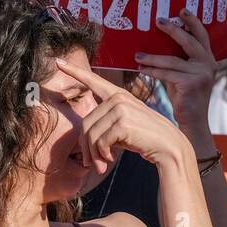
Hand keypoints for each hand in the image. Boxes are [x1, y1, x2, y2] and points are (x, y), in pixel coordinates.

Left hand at [55, 59, 190, 173]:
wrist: (169, 148)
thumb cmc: (143, 139)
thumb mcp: (122, 126)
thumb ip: (104, 123)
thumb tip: (82, 141)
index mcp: (117, 95)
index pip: (93, 80)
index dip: (74, 71)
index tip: (57, 61)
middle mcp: (118, 97)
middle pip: (85, 123)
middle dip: (85, 147)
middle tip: (90, 163)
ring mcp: (121, 108)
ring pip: (91, 134)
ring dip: (93, 154)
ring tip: (100, 164)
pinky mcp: (123, 122)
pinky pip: (100, 142)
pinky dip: (102, 155)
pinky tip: (109, 159)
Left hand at [134, 9, 216, 148]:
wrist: (192, 121)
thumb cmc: (184, 96)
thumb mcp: (181, 74)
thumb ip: (176, 60)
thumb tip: (154, 45)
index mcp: (208, 59)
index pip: (202, 35)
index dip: (193, 21)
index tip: (181, 10)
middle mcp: (208, 64)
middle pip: (190, 41)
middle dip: (173, 29)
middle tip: (158, 20)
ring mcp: (202, 74)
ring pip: (172, 60)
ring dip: (152, 56)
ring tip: (137, 54)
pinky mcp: (192, 84)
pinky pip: (167, 73)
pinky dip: (152, 70)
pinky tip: (141, 68)